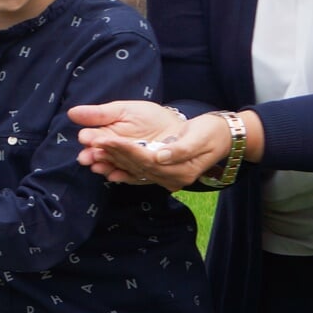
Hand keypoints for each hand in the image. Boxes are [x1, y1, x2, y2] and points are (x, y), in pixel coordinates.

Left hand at [71, 101, 225, 190]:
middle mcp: (172, 179)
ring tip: (92, 154)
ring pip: (134, 171)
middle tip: (90, 144)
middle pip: (135, 167)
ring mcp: (167, 179)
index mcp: (181, 170)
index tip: (104, 139)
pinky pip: (139, 174)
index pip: (145, 159)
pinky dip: (122, 170)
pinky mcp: (162, 174)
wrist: (222, 138)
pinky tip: (106, 167)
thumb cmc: (211, 133)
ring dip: (113, 163)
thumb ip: (180, 149)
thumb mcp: (199, 137)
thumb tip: (159, 157)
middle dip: (112, 156)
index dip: (123, 150)